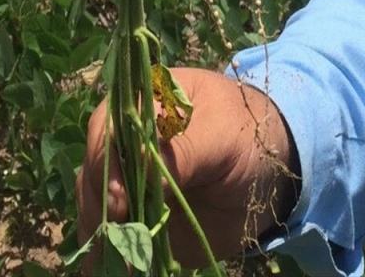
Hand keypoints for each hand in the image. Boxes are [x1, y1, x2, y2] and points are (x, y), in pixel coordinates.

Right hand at [75, 66, 298, 269]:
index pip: (108, 126)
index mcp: (143, 104)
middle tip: (119, 231)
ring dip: (101, 231)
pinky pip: (113, 231)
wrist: (268, 174)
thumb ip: (186, 151)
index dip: (106, 159)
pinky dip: (108, 251)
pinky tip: (109, 268)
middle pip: (95, 168)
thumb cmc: (246, 137)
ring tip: (116, 260)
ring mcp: (128, 179)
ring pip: (95, 202)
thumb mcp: (223, 136)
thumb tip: (144, 170)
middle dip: (101, 202)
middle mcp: (125, 141)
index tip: (119, 197)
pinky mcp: (136, 214)